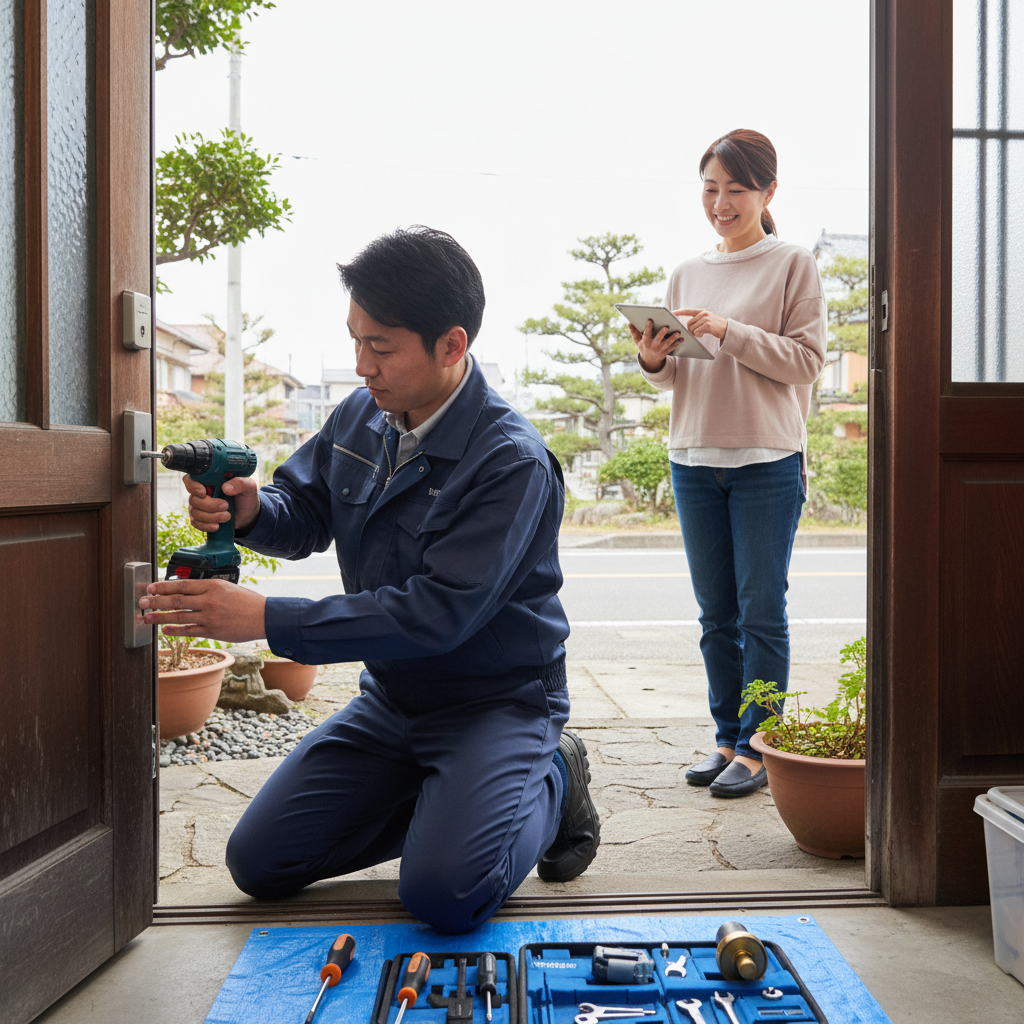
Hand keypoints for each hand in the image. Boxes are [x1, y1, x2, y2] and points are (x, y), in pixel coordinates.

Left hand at [140, 577, 265, 641]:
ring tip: (147, 617)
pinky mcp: (212, 631)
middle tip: (142, 601)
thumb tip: (186, 592)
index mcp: (213, 586)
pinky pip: (189, 630)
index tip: (152, 587)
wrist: (264, 617)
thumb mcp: (228, 587)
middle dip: (156, 601)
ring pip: (179, 616)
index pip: (182, 585)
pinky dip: (175, 630)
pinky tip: (165, 629)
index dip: (164, 586)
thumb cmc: (248, 601)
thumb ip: (209, 590)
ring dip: (160, 616)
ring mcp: (210, 617)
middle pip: (176, 600)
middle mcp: (209, 600)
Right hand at [184, 473, 260, 532]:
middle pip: (193, 499)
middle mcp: (200, 492)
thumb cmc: (245, 496)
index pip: (190, 479)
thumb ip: (240, 483)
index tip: (203, 492)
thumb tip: (226, 488)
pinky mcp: (200, 519)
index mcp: (209, 480)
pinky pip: (196, 523)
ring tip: (227, 516)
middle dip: (209, 505)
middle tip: (225, 506)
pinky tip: (217, 526)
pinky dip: (206, 526)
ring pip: (194, 512)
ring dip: (211, 516)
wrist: (248, 514)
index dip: (193, 486)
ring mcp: (199, 506)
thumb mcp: (249, 487)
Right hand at [628, 318, 680, 373]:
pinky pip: (672, 347)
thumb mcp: (637, 341)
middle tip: (666, 327)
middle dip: (662, 334)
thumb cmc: (644, 347)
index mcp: (646, 342)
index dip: (648, 327)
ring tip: (678, 332)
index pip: (646, 334)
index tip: (650, 320)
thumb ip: (634, 332)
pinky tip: (682, 338)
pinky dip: (677, 343)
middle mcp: (653, 346)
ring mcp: (660, 350)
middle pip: (658, 339)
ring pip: (667, 343)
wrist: (650, 361)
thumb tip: (629, 323)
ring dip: (673, 338)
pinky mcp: (666, 352)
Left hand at [676, 308, 727, 340]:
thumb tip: (686, 325)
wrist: (726, 328)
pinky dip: (699, 335)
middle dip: (689, 330)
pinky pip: (697, 332)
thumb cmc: (714, 326)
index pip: (687, 310)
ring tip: (700, 333)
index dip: (679, 312)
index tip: (672, 312)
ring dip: (694, 334)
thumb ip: (697, 319)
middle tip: (695, 333)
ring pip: (692, 328)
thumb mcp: (706, 319)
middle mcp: (703, 313)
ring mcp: (706, 318)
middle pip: (688, 323)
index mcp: (701, 311)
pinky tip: (703, 335)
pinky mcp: (708, 325)